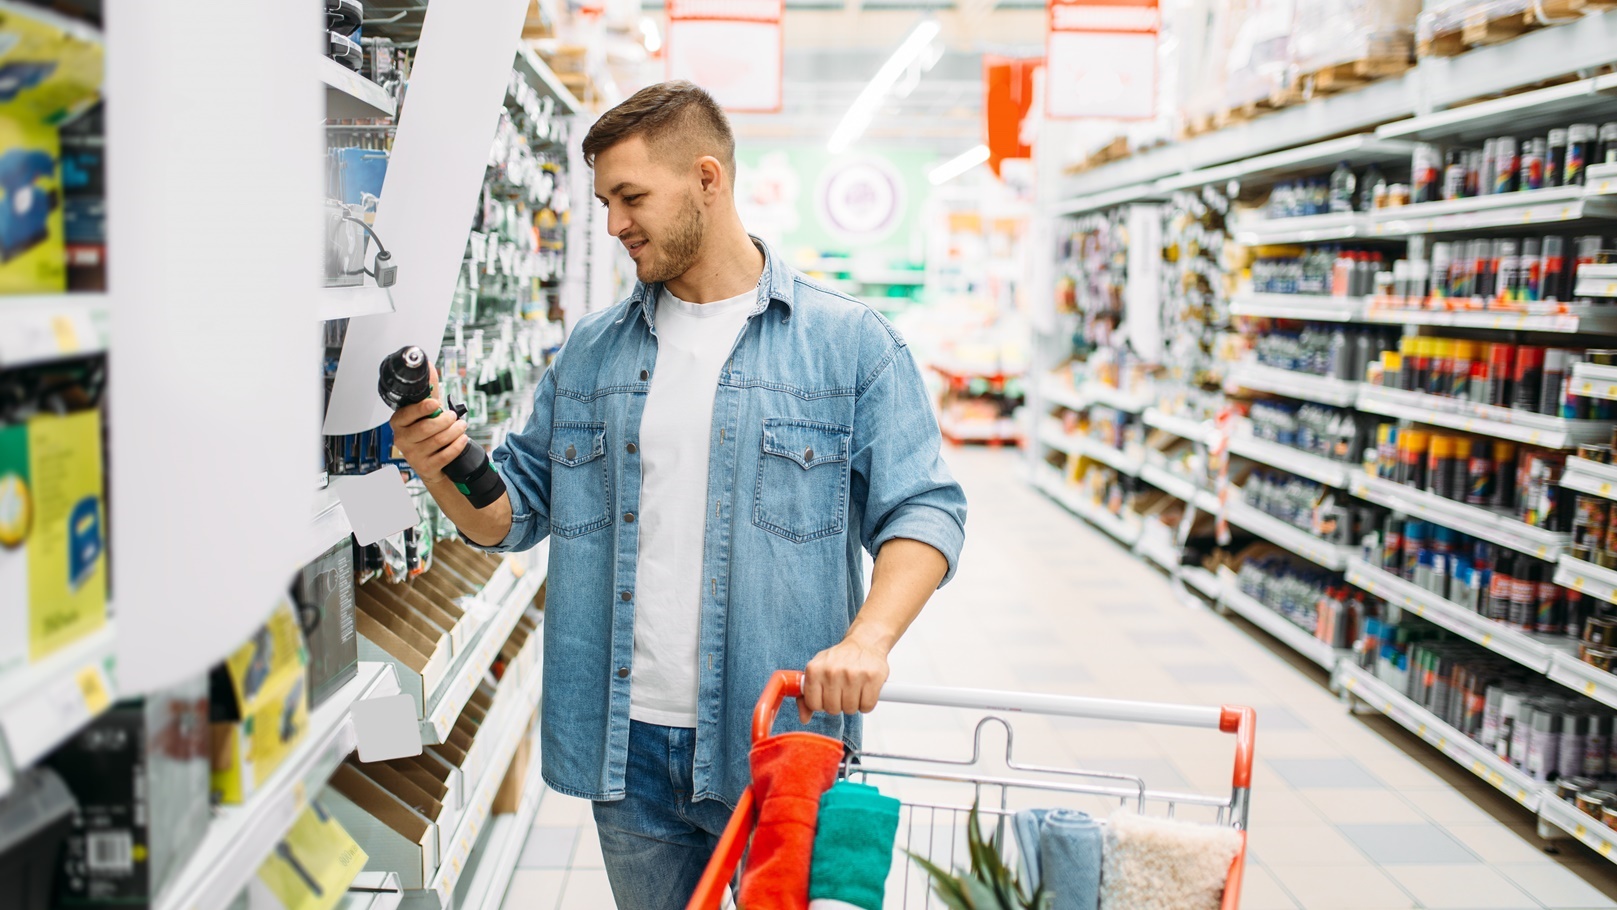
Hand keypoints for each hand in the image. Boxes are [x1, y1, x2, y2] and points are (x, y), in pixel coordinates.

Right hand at [387, 364, 468, 484]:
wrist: (431, 463)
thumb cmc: (427, 433)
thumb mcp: (426, 411)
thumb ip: (428, 391)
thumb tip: (428, 366)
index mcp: (399, 422)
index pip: (406, 414)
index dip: (422, 408)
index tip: (434, 403)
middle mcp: (402, 439)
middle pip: (426, 428)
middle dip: (445, 420)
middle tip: (454, 416)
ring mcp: (413, 455)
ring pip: (438, 440)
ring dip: (455, 431)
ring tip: (461, 425)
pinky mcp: (426, 467)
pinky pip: (446, 455)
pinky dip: (457, 445)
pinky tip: (462, 438)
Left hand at [799, 633, 890, 724]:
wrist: (864, 643)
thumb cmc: (839, 659)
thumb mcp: (817, 671)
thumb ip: (807, 695)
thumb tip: (804, 718)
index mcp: (815, 670)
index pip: (814, 704)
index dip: (822, 704)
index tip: (827, 696)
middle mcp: (832, 672)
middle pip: (832, 709)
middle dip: (838, 705)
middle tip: (842, 692)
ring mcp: (852, 675)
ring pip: (850, 709)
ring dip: (853, 705)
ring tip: (854, 690)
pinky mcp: (872, 678)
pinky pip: (866, 707)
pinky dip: (866, 704)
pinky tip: (864, 692)